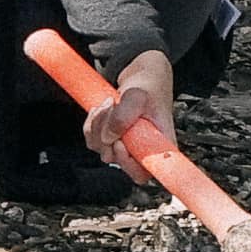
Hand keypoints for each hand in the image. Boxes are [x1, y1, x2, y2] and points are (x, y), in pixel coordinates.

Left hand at [81, 51, 180, 179]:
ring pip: (100, 149)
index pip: (144, 173)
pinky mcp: (110, 141)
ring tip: (110, 103)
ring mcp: (125, 147)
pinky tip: (103, 109)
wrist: (142, 77)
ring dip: (98, 124)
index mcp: (159, 146)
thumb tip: (108, 137)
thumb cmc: (149, 87)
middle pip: (116, 160)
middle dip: (108, 133)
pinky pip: (92, 139)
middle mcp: (142, 151)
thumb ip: (123, 116)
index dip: (128, 165)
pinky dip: (92, 123)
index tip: (122, 143)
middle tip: (113, 109)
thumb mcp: (138, 96)